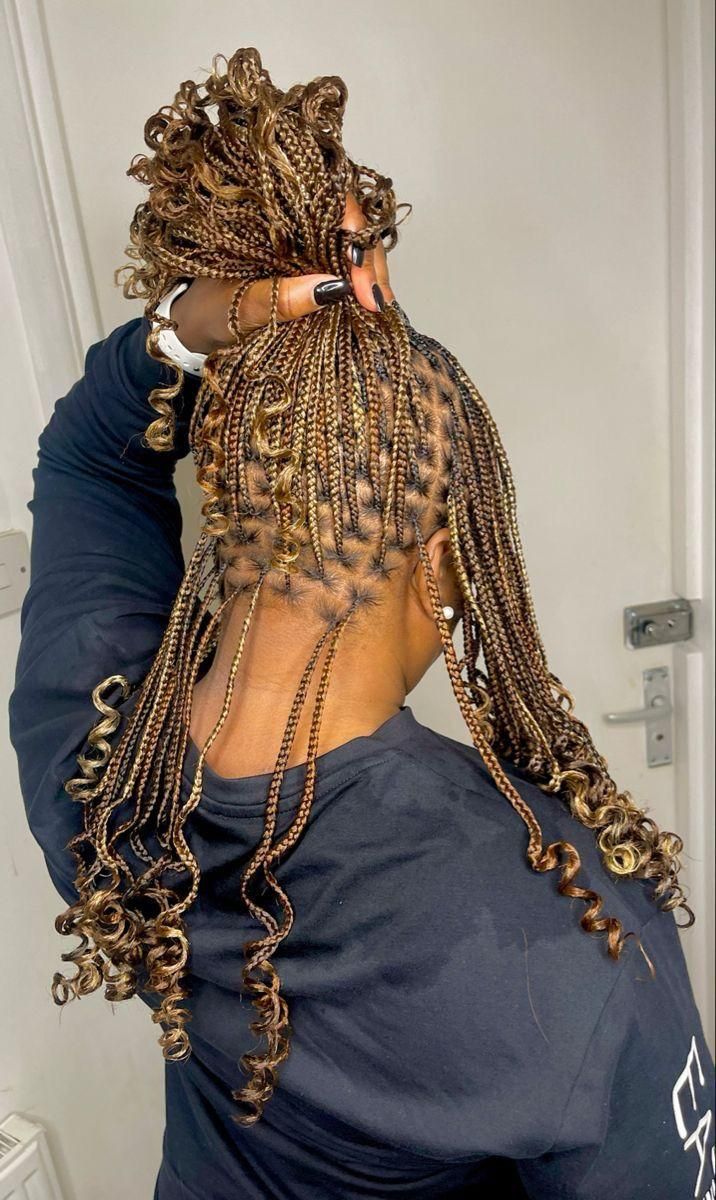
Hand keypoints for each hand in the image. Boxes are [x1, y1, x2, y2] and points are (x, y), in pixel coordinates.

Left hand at [171, 193, 394, 354]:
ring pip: (351, 242)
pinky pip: (342, 263)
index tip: (358, 280)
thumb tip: (332, 288)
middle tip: (377, 300)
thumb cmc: (207, 310)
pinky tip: (368, 300)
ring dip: (370, 270)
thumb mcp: (239, 306)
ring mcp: (302, 241)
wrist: (191, 326)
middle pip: (347, 221)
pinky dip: (359, 281)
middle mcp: (288, 219)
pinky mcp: (309, 264)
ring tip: (378, 304)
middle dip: (369, 258)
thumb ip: (280, 298)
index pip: (326, 202)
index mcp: (266, 213)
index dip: (352, 234)